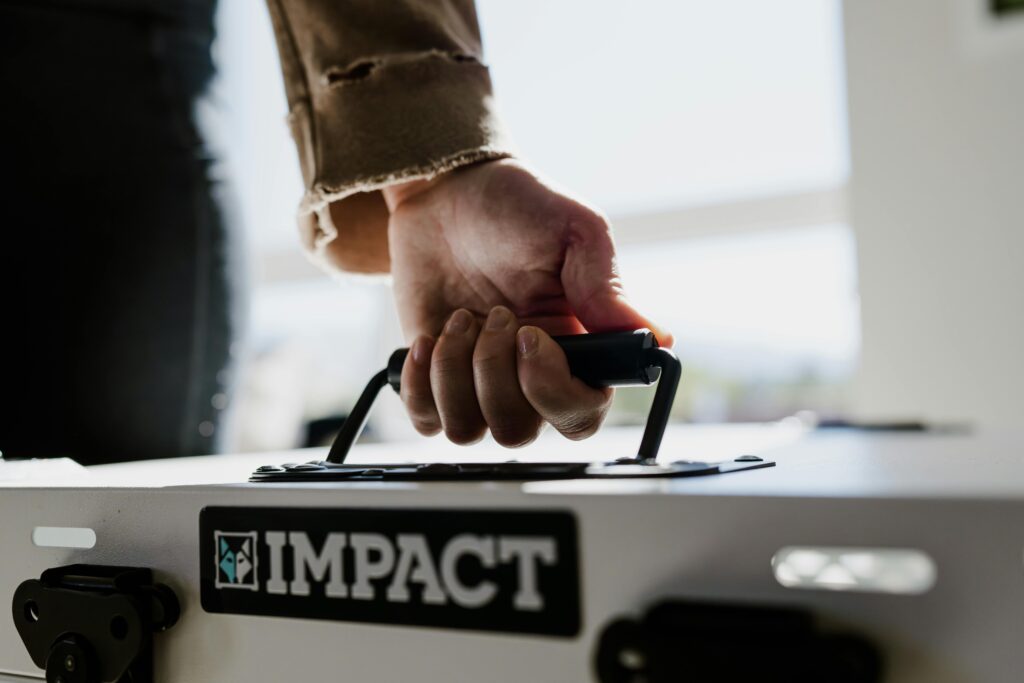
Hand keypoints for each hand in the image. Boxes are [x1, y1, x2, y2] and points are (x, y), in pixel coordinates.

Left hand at [382, 159, 671, 446]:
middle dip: (494, 373)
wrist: (447, 193)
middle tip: (492, 314)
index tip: (530, 337)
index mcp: (578, 350)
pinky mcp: (437, 380)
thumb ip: (606, 288)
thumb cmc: (517, 207)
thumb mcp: (573, 232)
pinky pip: (426, 420)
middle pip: (518, 431)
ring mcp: (481, 382)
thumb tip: (658, 339)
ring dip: (455, 375)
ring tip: (460, 319)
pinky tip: (430, 337)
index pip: (581, 414)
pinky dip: (420, 383)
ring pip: (469, 431)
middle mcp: (531, 376)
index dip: (553, 391)